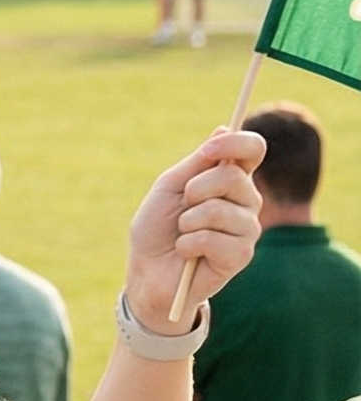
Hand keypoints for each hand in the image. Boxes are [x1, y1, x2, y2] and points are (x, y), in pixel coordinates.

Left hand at [125, 128, 264, 329]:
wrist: (147, 273)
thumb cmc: (157, 230)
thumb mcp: (170, 188)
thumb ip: (198, 162)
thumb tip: (225, 128)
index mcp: (231, 180)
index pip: (252, 150)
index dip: (234, 144)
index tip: (208, 150)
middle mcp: (246, 201)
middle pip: (233, 176)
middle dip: (195, 190)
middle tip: (183, 208)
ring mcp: (247, 229)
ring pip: (221, 209)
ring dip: (188, 222)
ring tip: (183, 234)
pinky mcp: (241, 256)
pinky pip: (214, 238)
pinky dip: (189, 244)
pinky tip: (187, 253)